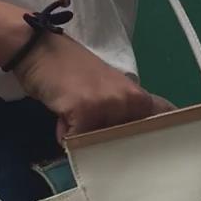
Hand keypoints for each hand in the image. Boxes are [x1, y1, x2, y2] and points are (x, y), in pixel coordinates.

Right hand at [13, 31, 171, 138]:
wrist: (40, 50)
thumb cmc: (71, 71)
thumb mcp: (108, 89)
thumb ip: (126, 112)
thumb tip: (140, 140)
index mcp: (140, 98)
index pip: (161, 127)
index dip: (153, 142)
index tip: (148, 151)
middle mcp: (130, 101)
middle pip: (127, 145)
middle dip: (109, 147)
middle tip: (93, 130)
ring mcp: (109, 106)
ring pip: (100, 145)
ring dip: (83, 139)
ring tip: (74, 116)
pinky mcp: (85, 111)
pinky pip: (75, 141)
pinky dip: (64, 133)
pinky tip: (61, 114)